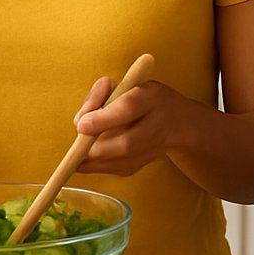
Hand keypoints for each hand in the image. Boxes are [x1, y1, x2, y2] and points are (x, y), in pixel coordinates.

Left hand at [73, 78, 192, 176]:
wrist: (178, 120)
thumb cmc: (142, 98)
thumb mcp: (126, 85)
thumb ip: (100, 94)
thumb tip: (81, 118)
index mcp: (150, 97)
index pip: (127, 108)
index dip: (104, 119)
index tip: (81, 126)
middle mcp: (158, 122)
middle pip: (128, 143)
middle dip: (98, 149)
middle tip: (76, 150)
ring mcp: (158, 145)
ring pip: (125, 161)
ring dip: (97, 162)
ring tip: (75, 160)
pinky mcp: (149, 161)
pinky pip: (123, 169)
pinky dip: (102, 168)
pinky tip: (87, 163)